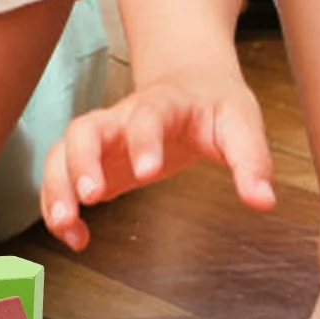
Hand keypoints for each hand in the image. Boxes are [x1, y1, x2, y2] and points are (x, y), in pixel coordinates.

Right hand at [40, 72, 275, 249]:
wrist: (187, 81)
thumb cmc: (213, 103)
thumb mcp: (241, 123)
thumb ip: (251, 161)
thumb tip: (263, 202)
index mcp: (163, 104)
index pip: (147, 116)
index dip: (143, 140)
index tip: (146, 172)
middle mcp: (121, 117)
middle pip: (85, 129)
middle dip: (81, 162)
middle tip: (90, 197)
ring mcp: (101, 138)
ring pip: (62, 152)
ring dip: (56, 188)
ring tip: (66, 225)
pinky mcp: (92, 162)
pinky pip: (62, 178)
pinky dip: (59, 206)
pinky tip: (77, 237)